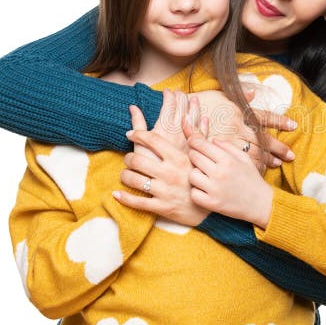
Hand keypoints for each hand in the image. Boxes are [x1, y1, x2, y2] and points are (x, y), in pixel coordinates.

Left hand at [114, 90, 209, 226]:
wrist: (208, 209)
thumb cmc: (200, 179)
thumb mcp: (197, 156)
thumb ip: (191, 136)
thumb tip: (186, 115)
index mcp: (178, 158)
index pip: (152, 140)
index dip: (137, 134)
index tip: (130, 134)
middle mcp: (170, 173)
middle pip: (137, 160)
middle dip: (128, 158)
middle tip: (128, 159)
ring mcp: (165, 191)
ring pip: (133, 179)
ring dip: (125, 176)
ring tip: (126, 174)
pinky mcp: (161, 207)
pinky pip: (136, 201)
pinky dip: (123, 197)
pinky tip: (117, 194)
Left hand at [186, 135, 273, 228]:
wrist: (260, 203)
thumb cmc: (252, 179)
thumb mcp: (244, 158)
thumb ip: (228, 146)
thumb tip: (212, 140)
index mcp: (228, 160)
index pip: (203, 146)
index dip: (194, 141)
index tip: (192, 141)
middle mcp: (220, 173)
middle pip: (194, 158)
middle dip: (194, 155)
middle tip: (199, 158)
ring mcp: (214, 189)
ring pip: (192, 175)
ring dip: (196, 174)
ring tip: (204, 176)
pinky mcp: (212, 203)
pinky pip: (193, 193)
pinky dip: (197, 191)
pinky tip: (205, 189)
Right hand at [191, 89, 296, 168]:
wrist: (176, 119)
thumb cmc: (198, 104)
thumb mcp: (218, 94)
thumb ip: (237, 94)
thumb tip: (253, 93)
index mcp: (238, 112)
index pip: (264, 116)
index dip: (279, 121)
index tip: (293, 125)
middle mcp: (236, 128)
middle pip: (263, 140)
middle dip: (278, 148)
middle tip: (291, 156)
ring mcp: (228, 142)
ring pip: (253, 153)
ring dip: (266, 160)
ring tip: (277, 164)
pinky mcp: (220, 155)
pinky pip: (238, 163)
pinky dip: (249, 167)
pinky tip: (257, 171)